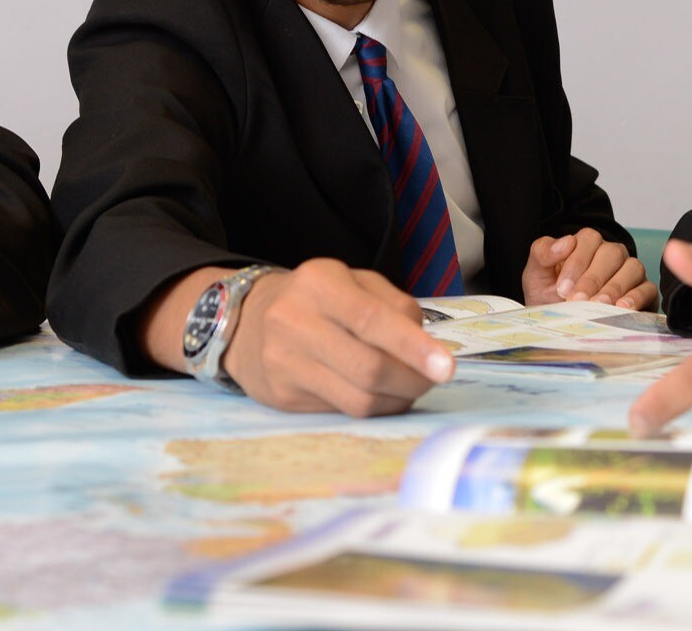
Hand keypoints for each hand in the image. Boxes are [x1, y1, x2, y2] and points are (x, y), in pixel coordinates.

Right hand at [221, 258, 455, 416]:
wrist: (245, 322)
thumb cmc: (315, 299)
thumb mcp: (353, 281)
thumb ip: (394, 305)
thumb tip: (427, 347)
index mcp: (318, 284)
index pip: (370, 319)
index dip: (412, 347)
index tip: (446, 366)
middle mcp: (294, 322)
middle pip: (368, 367)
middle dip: (413, 380)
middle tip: (435, 378)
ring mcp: (284, 363)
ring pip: (358, 398)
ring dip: (397, 399)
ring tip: (410, 386)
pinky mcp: (282, 397)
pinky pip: (342, 411)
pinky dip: (373, 406)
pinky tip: (381, 394)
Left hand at [522, 228, 655, 309]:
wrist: (561, 325)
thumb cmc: (550, 296)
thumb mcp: (537, 275)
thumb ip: (543, 253)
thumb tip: (565, 242)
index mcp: (587, 245)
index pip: (589, 239)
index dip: (576, 262)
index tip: (562, 287)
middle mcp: (612, 255)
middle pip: (612, 253)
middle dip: (593, 278)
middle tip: (577, 300)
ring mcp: (630, 272)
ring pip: (632, 268)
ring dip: (614, 287)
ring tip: (598, 305)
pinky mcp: (644, 292)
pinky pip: (647, 288)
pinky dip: (635, 297)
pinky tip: (621, 308)